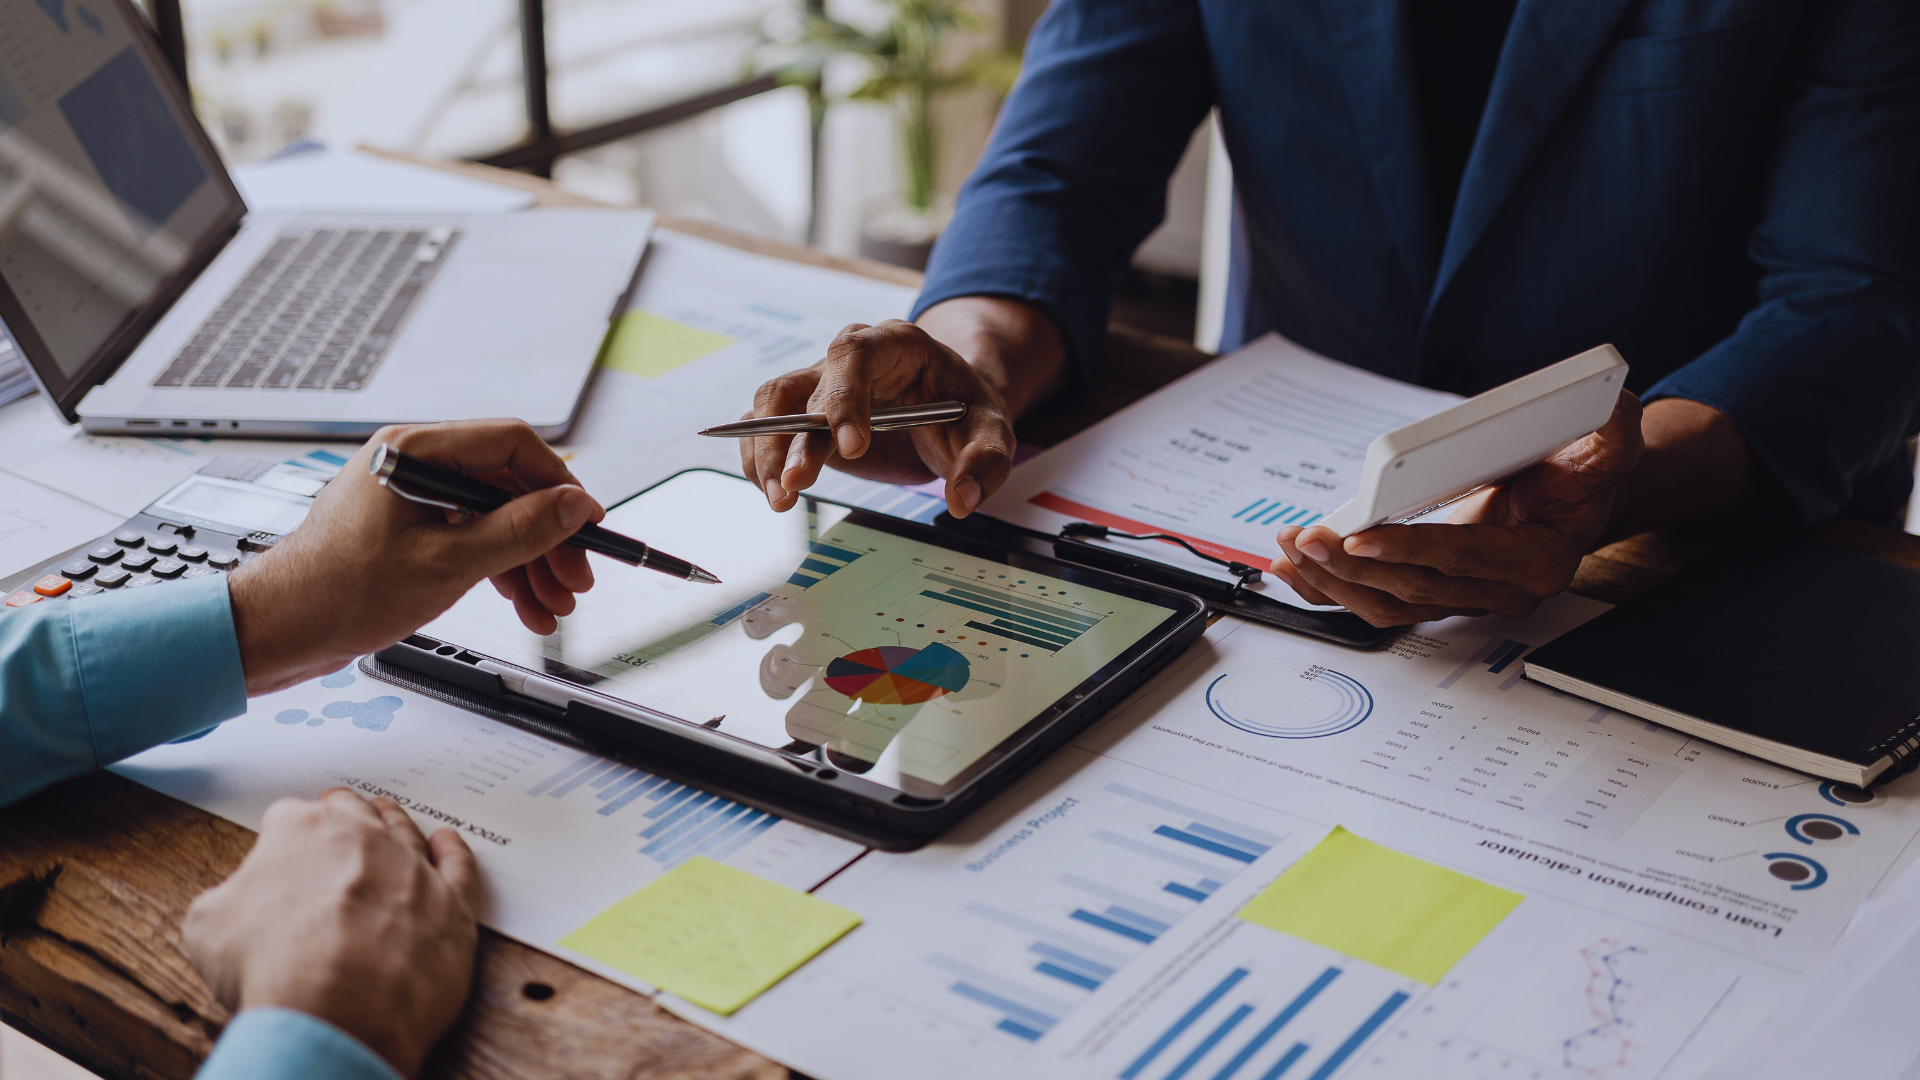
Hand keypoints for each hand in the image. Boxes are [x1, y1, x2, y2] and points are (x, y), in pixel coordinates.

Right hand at [184, 789, 479, 1078]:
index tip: (281, 849)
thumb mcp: (208, 927)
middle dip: (341, 814)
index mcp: (301, 832)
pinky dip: (454, 852)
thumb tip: (235, 902)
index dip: (281, 837)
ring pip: (404, 831)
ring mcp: (412, 868)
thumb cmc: (275, 969)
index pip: (288, 817)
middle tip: (336, 816)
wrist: (338, 1011)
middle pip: (352, 812)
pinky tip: (448, 843)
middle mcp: (363, 838)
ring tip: (388, 816)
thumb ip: (227, 898)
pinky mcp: (451, 903)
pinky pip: (458, 866)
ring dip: (394, 823)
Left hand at [228, 419, 604, 693]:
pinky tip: (523, 603)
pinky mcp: (409, 532)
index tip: (587, 521)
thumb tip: (571, 505)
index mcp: (414, 451)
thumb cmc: (336, 591)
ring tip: (553, 604)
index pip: (512, 446)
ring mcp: (411, 500)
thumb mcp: (448, 563)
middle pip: (507, 487)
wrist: (281, 630)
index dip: (559, 484)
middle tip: (575, 576)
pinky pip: (470, 539)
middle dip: (548, 537)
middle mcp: (413, 466)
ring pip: (493, 519)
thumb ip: (520, 530)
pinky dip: (500, 571)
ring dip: (529, 563)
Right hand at [740, 298, 1067, 517]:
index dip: (844, 397)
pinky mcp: (807, 416)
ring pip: (774, 404)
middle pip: (805, 386)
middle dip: (794, 438)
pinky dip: (759, 457)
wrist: (951, 409)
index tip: (851, 447)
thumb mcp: (993, 432)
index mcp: (896, 345)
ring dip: (767, 450)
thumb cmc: (967, 411)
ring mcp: (822, 385)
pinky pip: (767, 428)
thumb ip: (984, 462)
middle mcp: (849, 359)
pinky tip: (770, 489)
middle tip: (795, 483)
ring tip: (780, 497)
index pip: (855, 354)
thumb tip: (962, 499)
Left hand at [1269, 392, 1645, 625]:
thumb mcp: (1609, 447)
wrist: (1576, 498)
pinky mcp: (1435, 592)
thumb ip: (1613, 436)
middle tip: (1306, 539)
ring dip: (1333, 583)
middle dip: (1353, 567)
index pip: (1464, 560)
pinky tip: (1293, 570)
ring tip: (1289, 551)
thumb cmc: (1582, 473)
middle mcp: (1498, 590)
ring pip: (1389, 605)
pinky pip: (1378, 602)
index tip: (1361, 537)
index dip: (1412, 550)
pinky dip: (1332, 589)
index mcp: (1538, 561)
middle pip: (1415, 589)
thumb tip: (1611, 412)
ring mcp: (1463, 597)